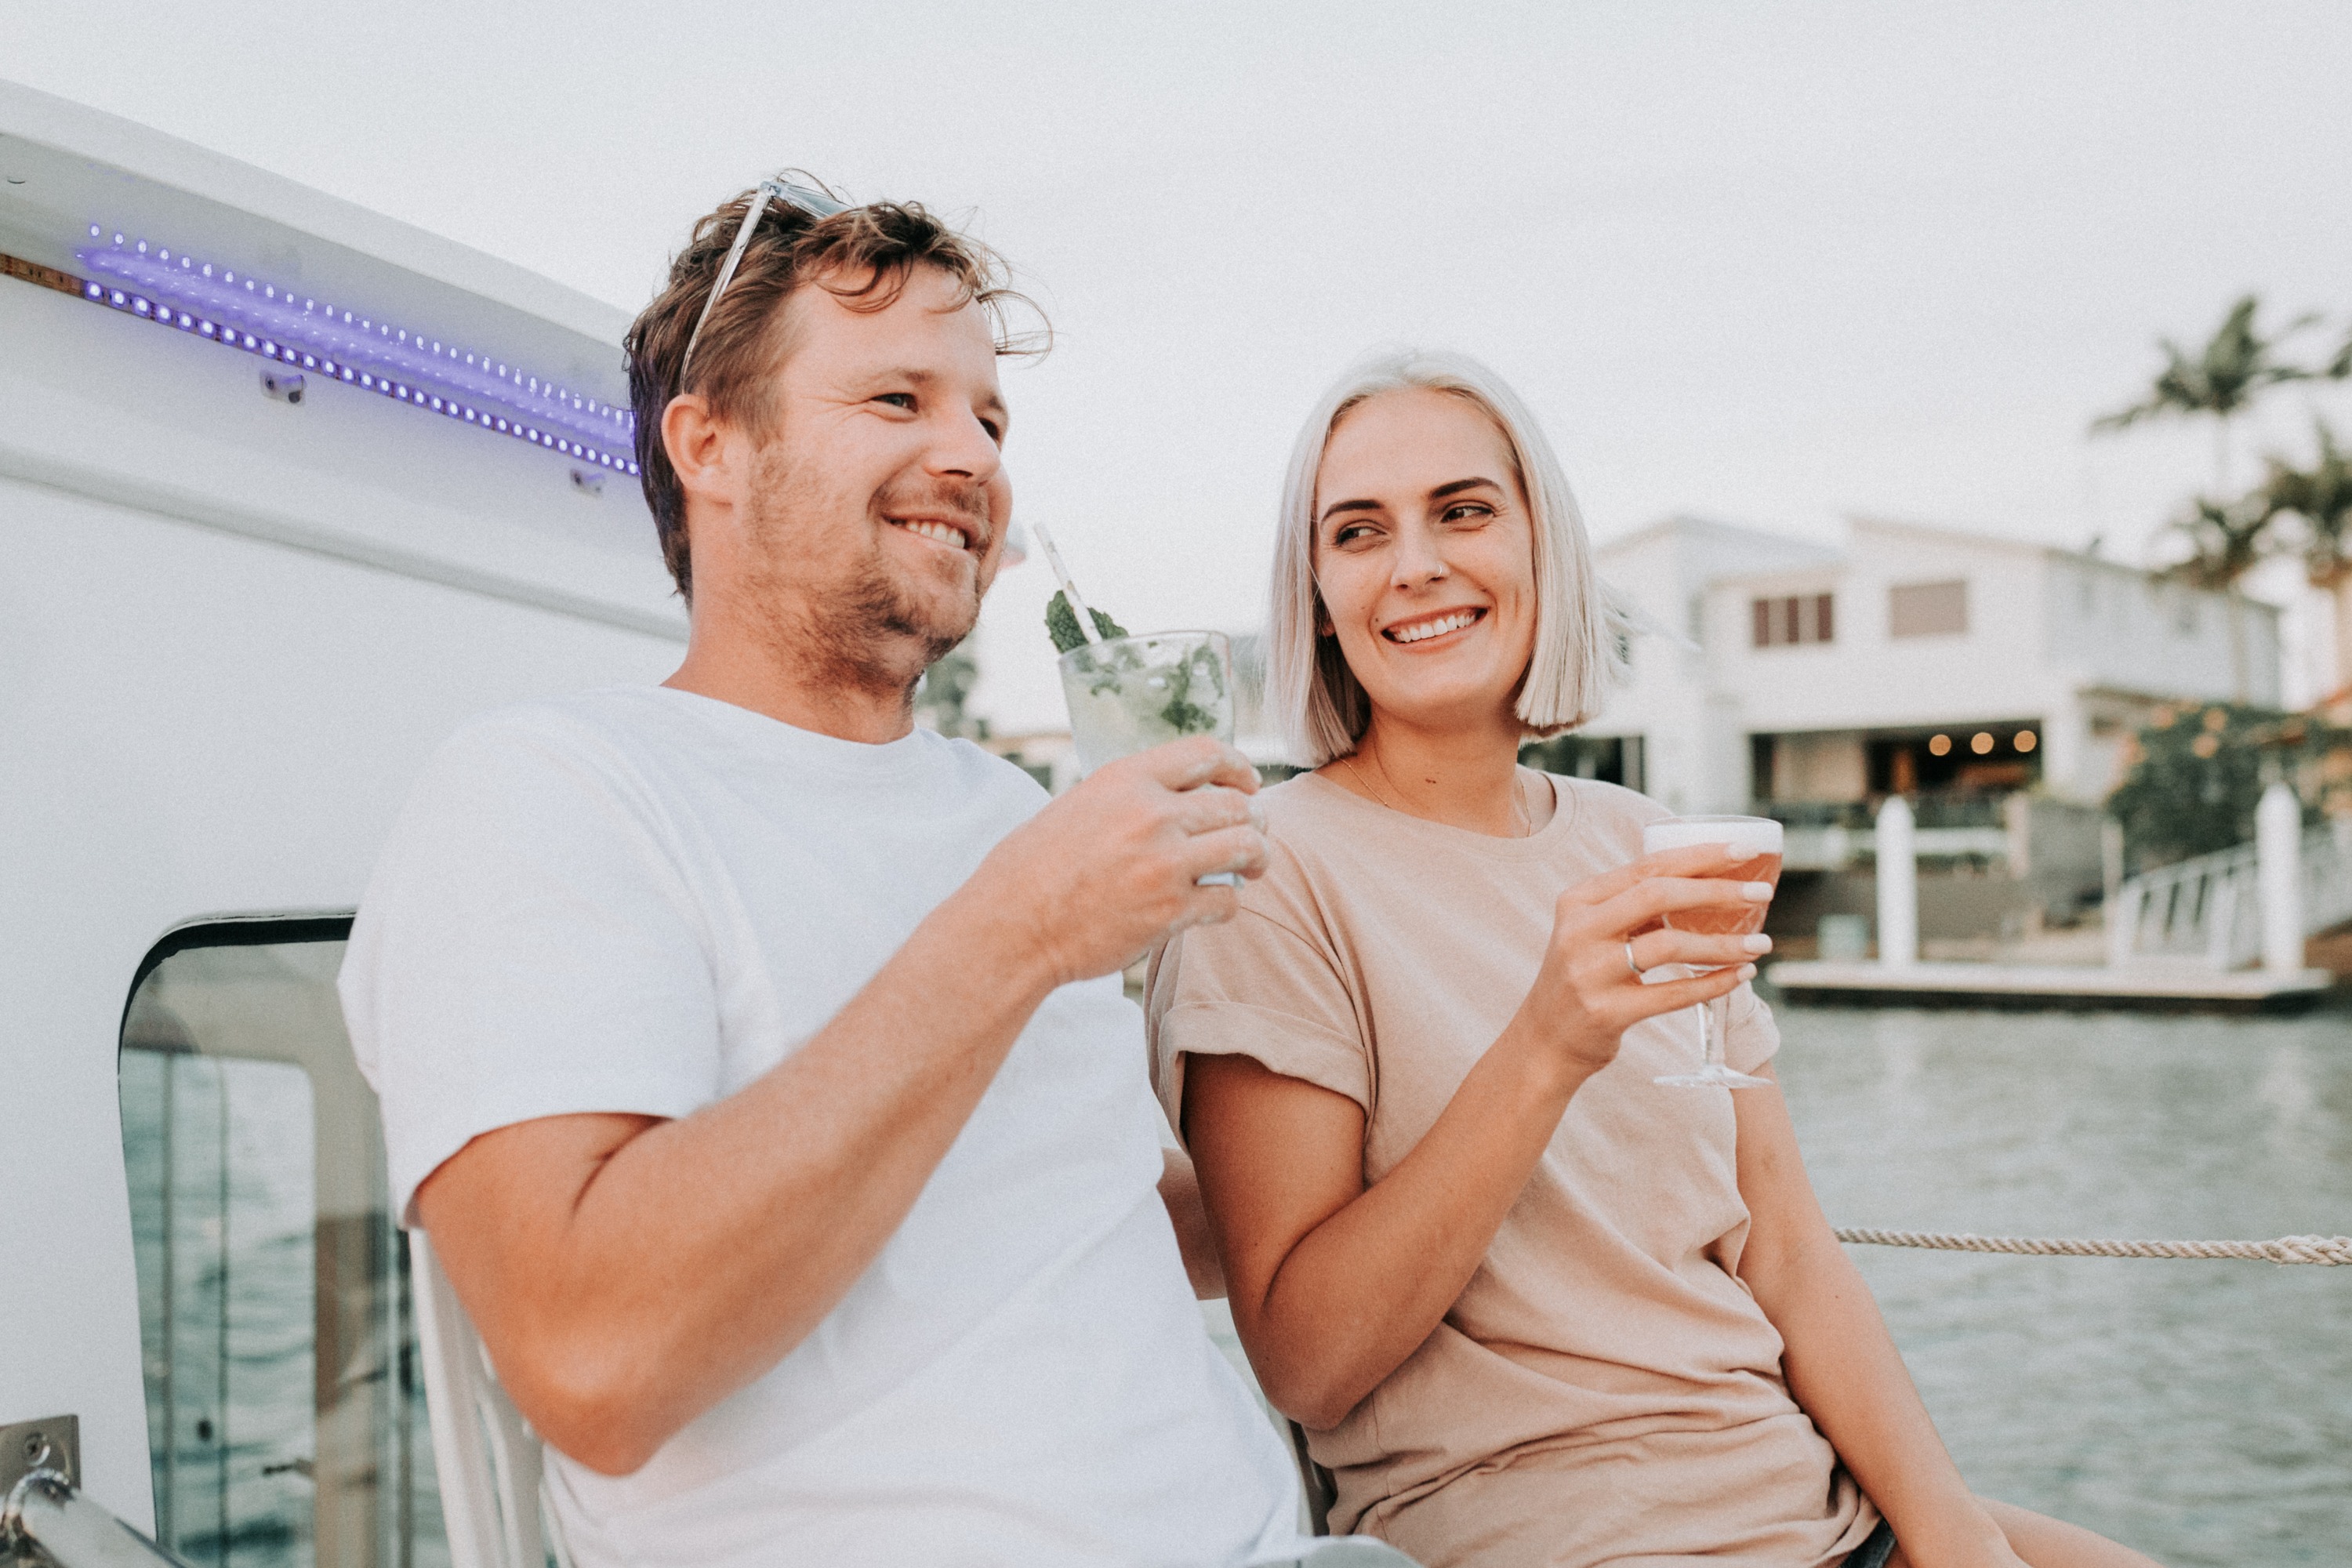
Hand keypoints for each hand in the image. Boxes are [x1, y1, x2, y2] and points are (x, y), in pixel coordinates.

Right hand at [969, 737, 1267, 987]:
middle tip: (1255, 833)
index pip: (1207, 752)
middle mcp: (1151, 813)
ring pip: (1246, 847)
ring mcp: (1164, 862)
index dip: (1239, 767)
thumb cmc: (1032, 869)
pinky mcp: (1170, 910)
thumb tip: (1174, 798)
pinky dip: (1228, 903)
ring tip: (1254, 867)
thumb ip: (1128, 796)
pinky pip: (1228, 900)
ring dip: (1257, 858)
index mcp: (1125, 778)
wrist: (1012, 926)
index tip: (1248, 784)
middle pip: (1237, 804)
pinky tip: (1214, 906)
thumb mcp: (1078, 805)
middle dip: (1255, 819)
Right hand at [1508, 843, 1772, 1079]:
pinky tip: (1739, 976)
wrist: (1545, 1040)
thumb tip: (1707, 880)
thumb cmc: (1583, 977)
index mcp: (1579, 900)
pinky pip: (1673, 993)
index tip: (1743, 852)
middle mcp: (1579, 930)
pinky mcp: (1606, 1012)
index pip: (1647, 866)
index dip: (1699, 856)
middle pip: (1658, 896)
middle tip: (1761, 894)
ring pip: (1669, 945)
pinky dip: (1713, 984)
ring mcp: (1590, 972)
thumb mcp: (1593, 931)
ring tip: (1760, 943)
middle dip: (1717, 892)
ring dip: (1723, 944)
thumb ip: (1632, 907)